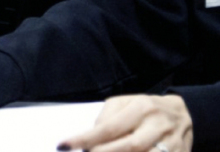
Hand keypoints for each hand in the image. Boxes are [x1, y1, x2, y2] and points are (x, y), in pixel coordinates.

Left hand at [58, 94, 191, 151]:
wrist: (185, 115)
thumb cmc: (146, 108)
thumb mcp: (124, 103)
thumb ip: (106, 117)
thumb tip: (91, 137)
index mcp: (141, 108)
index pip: (109, 127)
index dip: (86, 138)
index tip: (64, 145)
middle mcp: (157, 126)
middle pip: (128, 146)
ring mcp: (171, 144)